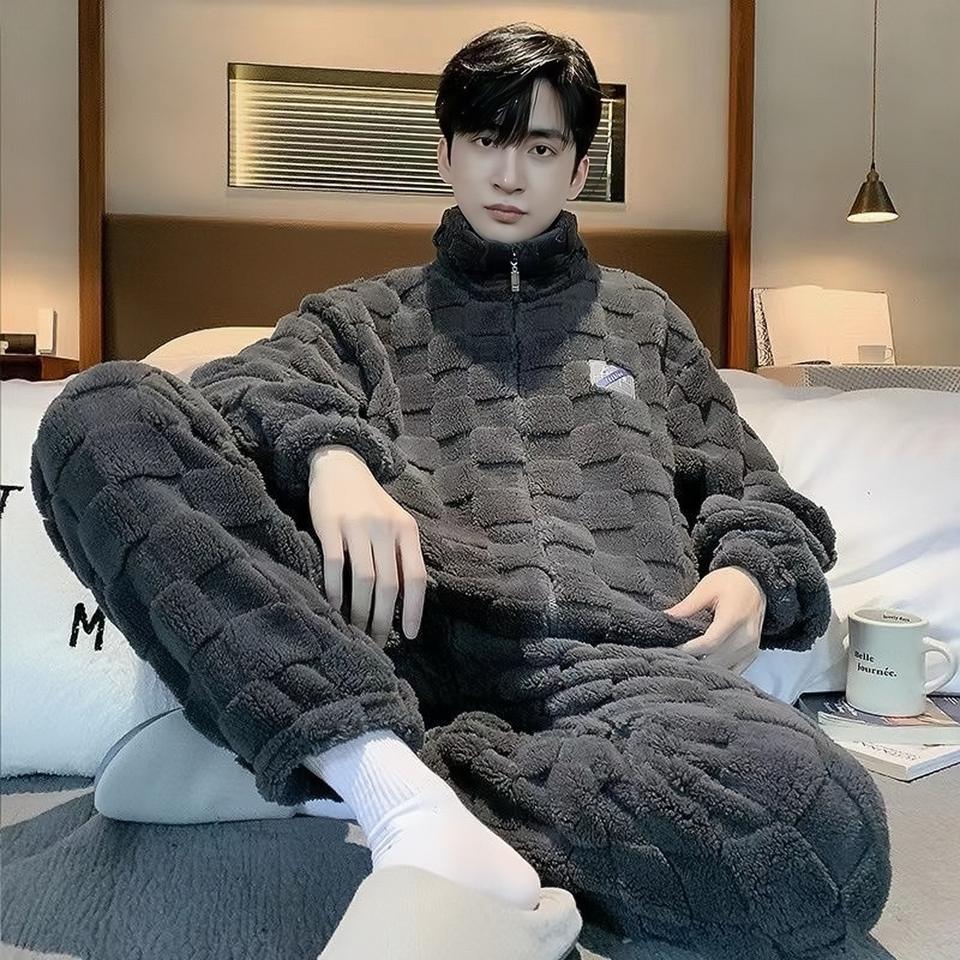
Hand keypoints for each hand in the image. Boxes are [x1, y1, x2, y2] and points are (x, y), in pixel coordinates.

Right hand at [308, 445, 425, 642]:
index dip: (415, 610)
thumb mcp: (395, 521)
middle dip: (384, 619)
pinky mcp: (330, 525)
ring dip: (360, 612)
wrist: (340, 465)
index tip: (409, 636)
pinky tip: (333, 608)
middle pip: (389, 585)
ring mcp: (358, 527)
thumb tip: (406, 599)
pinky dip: (335, 591)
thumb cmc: (370, 502)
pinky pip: (335, 566)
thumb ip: (401, 553)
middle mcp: (385, 528)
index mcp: (407, 530)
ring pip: (364, 580)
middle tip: (376, 643)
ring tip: (356, 632)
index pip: (416, 577)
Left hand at [664, 566, 765, 673]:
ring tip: (686, 662)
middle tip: (674, 658)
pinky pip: (735, 671)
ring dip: (705, 668)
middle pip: (716, 659)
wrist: (755, 582)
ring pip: (724, 668)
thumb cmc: (730, 582)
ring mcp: (751, 647)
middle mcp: (746, 636)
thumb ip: (687, 606)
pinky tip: (704, 666)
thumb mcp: (706, 588)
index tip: (672, 649)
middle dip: (694, 661)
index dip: (689, 649)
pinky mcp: (753, 653)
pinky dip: (719, 671)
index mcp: (734, 618)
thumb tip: (666, 618)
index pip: (709, 643)